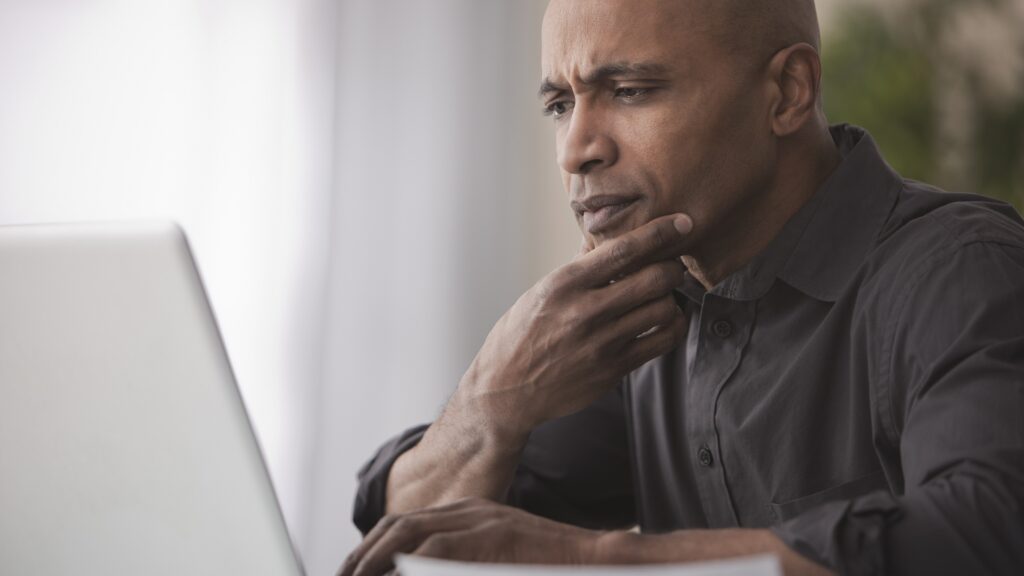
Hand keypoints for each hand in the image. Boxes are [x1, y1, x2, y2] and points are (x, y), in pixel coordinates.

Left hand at [338, 498, 602, 575]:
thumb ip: (463, 561)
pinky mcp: (492, 536)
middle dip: (364, 552)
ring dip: (375, 556)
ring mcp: (481, 520)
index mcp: (470, 515)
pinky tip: (393, 572)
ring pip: (409, 530)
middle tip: (343, 574)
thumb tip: (422, 569)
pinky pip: (437, 547)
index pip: (408, 524)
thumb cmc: (550, 566)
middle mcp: (470, 511)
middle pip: (400, 523)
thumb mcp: (499, 558)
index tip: (355, 568)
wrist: (595, 558)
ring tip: (354, 574)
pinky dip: (409, 562)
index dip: (375, 547)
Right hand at [454, 213, 692, 439]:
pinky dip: (673, 326)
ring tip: (664, 295)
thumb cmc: (521, 334)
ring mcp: (602, 343)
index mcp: (565, 284)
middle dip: (672, 267)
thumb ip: (578, 266)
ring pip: (663, 309)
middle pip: (653, 278)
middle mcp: (585, 311)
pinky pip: (662, 342)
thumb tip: (604, 237)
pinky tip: (667, 320)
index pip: (622, 249)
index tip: (681, 223)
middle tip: (671, 266)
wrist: (507, 389)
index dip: (659, 232)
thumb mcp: (540, 291)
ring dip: (671, 297)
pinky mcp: (614, 369)